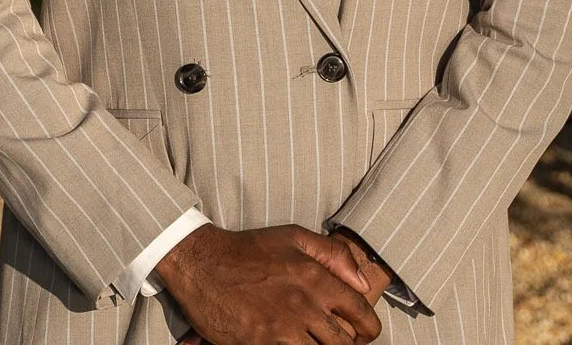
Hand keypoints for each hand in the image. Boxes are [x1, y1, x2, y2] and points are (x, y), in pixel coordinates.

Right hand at [156, 223, 381, 344]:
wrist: (203, 264)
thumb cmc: (249, 249)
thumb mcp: (293, 236)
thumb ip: (333, 255)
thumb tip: (361, 281)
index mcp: (315, 277)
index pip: (360, 312)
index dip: (368, 328)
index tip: (363, 333)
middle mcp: (303, 305)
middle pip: (344, 343)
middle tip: (339, 342)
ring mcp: (282, 328)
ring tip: (313, 342)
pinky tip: (292, 343)